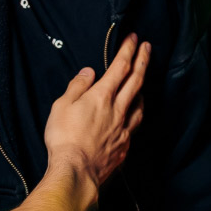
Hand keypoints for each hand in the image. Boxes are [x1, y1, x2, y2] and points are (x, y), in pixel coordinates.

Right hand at [43, 36, 148, 190]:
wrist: (77, 172)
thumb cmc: (65, 139)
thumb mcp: (61, 106)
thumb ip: (77, 87)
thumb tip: (88, 73)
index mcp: (102, 97)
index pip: (120, 67)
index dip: (128, 50)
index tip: (134, 39)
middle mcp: (118, 110)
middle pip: (136, 81)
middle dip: (143, 61)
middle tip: (148, 48)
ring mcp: (124, 129)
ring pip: (140, 103)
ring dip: (143, 88)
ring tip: (143, 81)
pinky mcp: (124, 146)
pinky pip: (135, 124)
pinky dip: (136, 113)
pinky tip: (134, 115)